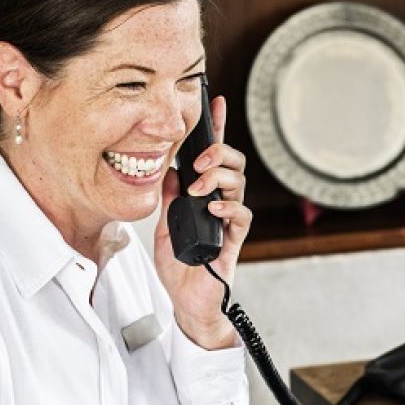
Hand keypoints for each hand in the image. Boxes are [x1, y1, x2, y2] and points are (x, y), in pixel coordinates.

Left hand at [153, 93, 253, 349]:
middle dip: (219, 154)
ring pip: (239, 185)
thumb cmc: (179, 267)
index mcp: (204, 196)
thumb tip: (167, 170)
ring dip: (219, 178)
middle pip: (233, 165)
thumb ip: (167, 198)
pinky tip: (214, 207)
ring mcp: (229, 222)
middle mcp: (220, 204)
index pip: (213, 158)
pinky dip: (228, 207)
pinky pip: (241, 217)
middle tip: (200, 160)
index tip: (215, 103)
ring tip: (200, 187)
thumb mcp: (163, 226)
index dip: (217, 130)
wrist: (187, 302)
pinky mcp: (234, 242)